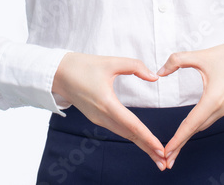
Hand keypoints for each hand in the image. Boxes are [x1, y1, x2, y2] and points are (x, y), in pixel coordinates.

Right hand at [51, 52, 168, 170]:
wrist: (58, 74)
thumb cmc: (82, 66)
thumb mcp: (110, 62)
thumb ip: (134, 66)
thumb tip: (154, 77)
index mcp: (106, 104)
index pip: (132, 125)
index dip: (147, 137)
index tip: (160, 149)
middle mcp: (102, 116)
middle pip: (130, 135)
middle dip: (148, 149)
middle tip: (165, 162)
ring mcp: (98, 119)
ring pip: (124, 134)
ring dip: (141, 144)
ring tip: (157, 155)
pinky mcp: (96, 118)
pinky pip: (117, 129)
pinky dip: (132, 136)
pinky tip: (141, 140)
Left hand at [155, 40, 223, 168]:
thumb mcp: (201, 55)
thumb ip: (177, 61)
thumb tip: (159, 72)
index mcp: (213, 99)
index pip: (191, 124)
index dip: (177, 140)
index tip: (167, 152)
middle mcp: (220, 109)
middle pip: (195, 130)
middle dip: (180, 143)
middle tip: (165, 157)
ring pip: (202, 126)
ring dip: (188, 136)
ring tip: (174, 146)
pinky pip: (208, 120)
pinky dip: (196, 127)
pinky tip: (188, 129)